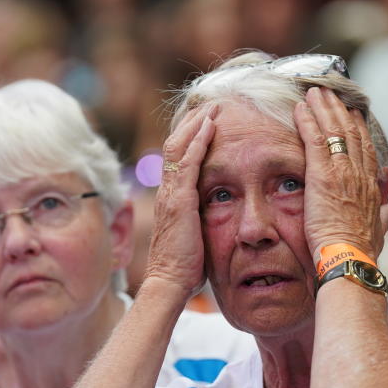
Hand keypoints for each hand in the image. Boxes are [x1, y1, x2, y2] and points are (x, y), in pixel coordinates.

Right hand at [143, 104, 217, 297]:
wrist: (169, 283)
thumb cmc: (185, 268)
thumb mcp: (196, 235)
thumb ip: (203, 218)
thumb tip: (219, 212)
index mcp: (171, 198)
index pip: (177, 157)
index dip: (191, 136)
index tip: (207, 120)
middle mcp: (167, 191)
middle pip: (175, 144)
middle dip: (193, 122)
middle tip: (211, 103)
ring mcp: (170, 194)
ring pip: (178, 146)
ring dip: (196, 124)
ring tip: (213, 107)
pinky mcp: (179, 201)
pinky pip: (187, 163)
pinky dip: (198, 141)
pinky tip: (210, 127)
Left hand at [294, 87, 386, 260]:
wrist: (350, 258)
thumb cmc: (362, 250)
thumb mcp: (379, 230)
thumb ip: (385, 215)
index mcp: (371, 184)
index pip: (366, 148)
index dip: (358, 127)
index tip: (351, 113)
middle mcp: (360, 172)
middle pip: (351, 131)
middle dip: (339, 109)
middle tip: (329, 92)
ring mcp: (342, 171)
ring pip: (334, 130)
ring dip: (323, 108)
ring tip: (314, 92)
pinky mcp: (322, 175)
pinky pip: (314, 140)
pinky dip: (308, 121)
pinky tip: (300, 107)